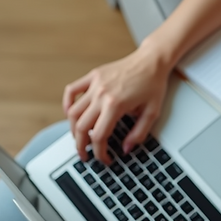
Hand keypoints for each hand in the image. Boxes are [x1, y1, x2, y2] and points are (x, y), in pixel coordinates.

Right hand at [62, 45, 172, 163]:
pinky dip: (67, 104)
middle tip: (85, 155)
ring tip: (79, 139)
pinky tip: (70, 113)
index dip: (99, 153)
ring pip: (73, 112)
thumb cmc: (153, 84)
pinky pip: (72, 91)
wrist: (151, 61)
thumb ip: (139, 134)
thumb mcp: (152, 113)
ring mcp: (95, 84)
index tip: (104, 159)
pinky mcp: (93, 76)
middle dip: (81, 146)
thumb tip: (125, 149)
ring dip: (73, 129)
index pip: (98, 136)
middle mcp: (101, 94)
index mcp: (116, 104)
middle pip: (81, 127)